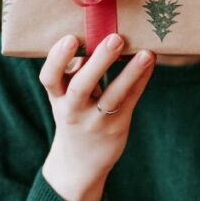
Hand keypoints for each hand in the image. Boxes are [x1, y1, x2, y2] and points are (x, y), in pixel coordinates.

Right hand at [40, 33, 154, 200]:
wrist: (79, 163)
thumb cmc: (75, 115)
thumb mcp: (65, 97)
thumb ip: (75, 71)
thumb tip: (93, 37)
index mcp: (56, 99)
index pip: (49, 78)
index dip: (57, 58)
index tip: (70, 38)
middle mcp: (73, 110)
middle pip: (81, 86)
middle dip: (98, 62)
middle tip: (115, 38)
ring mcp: (96, 121)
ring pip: (112, 96)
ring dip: (129, 72)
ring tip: (145, 53)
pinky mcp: (117, 126)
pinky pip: (130, 100)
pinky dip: (141, 80)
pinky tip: (150, 63)